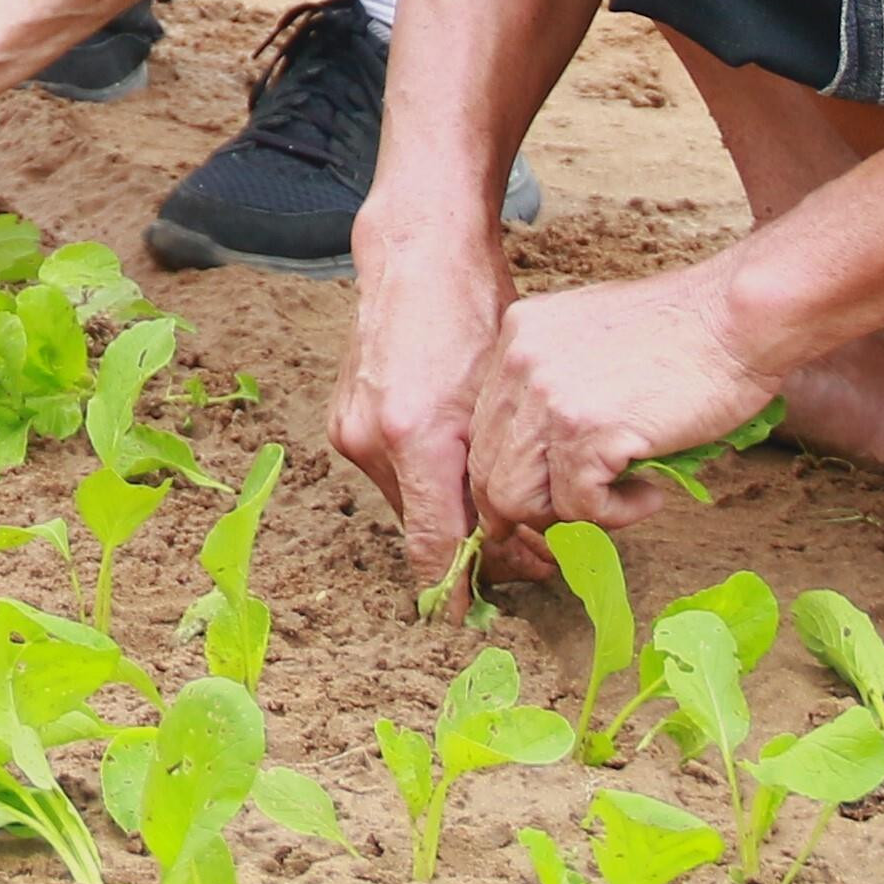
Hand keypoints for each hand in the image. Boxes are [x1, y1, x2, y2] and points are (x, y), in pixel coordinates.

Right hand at [334, 205, 515, 583]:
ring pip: (412, 501)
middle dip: (478, 549)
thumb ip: (502, 473)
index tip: (469, 625)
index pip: (433, 544)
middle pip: (426, 527)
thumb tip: (518, 542)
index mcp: (415, 436)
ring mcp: (351, 430)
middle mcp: (371, 440)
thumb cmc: (474, 315)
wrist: (417, 258)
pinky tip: (466, 469)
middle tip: (538, 559)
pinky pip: (395, 473)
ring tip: (510, 510)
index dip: (454, 591)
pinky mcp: (346, 420)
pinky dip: (431, 483)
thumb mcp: (502, 399)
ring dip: (454, 514)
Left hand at [461, 266, 781, 543]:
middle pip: (488, 470)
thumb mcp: (595, 340)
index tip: (549, 495)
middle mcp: (518, 364)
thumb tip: (546, 460)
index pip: (484, 431)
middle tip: (588, 507)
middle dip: (533, 507)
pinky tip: (652, 491)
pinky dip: (617, 515)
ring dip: (570, 515)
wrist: (738, 316)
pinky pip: (578, 508)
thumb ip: (559, 385)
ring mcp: (547, 398)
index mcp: (517, 337)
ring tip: (624, 495)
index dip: (512, 474)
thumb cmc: (686, 332)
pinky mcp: (586, 432)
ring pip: (516, 498)